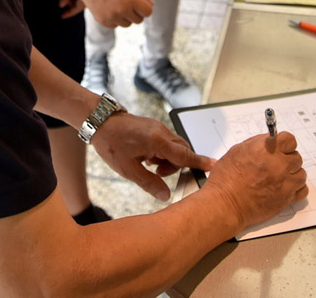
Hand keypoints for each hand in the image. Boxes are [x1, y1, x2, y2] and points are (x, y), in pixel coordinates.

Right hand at [63, 0, 153, 26]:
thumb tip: (152, 6)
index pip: (148, 12)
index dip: (145, 7)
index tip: (139, 1)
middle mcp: (122, 10)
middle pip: (139, 20)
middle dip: (136, 12)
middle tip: (126, 1)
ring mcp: (112, 17)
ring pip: (128, 24)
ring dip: (126, 16)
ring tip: (117, 3)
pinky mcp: (104, 22)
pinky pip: (116, 25)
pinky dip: (115, 19)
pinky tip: (109, 7)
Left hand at [91, 112, 213, 200]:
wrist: (100, 121)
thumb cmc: (111, 143)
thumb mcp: (128, 170)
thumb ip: (150, 183)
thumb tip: (166, 196)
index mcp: (157, 141)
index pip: (184, 154)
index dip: (199, 162)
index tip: (215, 165)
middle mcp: (161, 131)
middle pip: (182, 151)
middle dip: (176, 166)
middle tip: (157, 173)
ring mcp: (158, 127)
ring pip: (175, 147)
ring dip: (168, 160)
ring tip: (148, 165)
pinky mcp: (154, 127)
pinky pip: (167, 142)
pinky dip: (163, 153)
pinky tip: (147, 157)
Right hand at [203, 132, 307, 232]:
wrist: (225, 203)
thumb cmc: (226, 178)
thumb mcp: (238, 150)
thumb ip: (258, 144)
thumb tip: (270, 141)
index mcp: (266, 149)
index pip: (290, 140)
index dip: (285, 143)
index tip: (281, 147)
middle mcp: (278, 165)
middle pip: (297, 157)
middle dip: (287, 159)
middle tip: (277, 163)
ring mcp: (284, 183)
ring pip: (301, 174)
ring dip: (293, 174)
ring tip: (280, 177)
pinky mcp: (286, 199)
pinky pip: (303, 191)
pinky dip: (296, 188)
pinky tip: (286, 187)